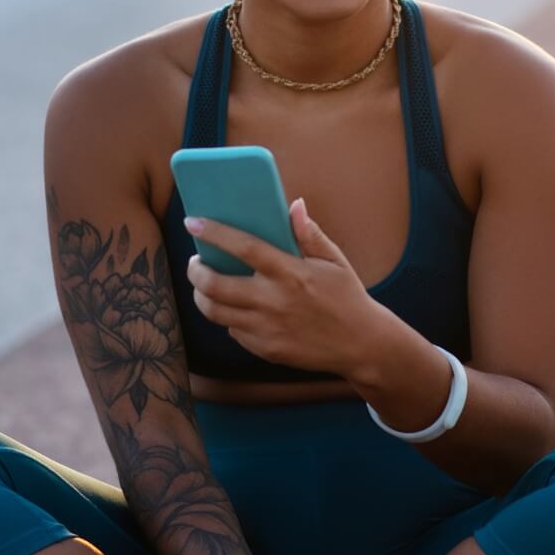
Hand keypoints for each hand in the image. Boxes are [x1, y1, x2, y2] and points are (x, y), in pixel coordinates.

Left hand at [184, 198, 378, 375]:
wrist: (361, 345)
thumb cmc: (347, 297)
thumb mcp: (334, 261)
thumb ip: (310, 234)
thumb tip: (294, 205)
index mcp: (291, 273)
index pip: (244, 247)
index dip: (214, 234)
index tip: (193, 222)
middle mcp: (274, 301)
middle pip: (216, 285)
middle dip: (196, 272)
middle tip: (195, 262)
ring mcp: (267, 329)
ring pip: (215, 312)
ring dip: (202, 296)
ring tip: (205, 284)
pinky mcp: (266, 349)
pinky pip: (233, 331)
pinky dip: (228, 317)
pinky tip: (235, 307)